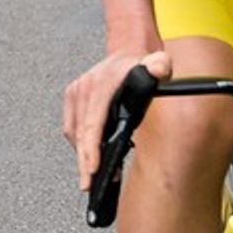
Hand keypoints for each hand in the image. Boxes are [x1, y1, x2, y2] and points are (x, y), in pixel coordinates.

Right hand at [62, 41, 173, 179]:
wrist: (128, 47)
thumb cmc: (141, 62)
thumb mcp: (156, 62)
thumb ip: (159, 65)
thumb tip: (160, 68)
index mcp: (100, 85)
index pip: (92, 123)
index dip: (90, 149)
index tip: (92, 168)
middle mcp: (83, 89)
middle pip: (79, 134)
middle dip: (84, 162)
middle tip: (88, 184)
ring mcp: (76, 94)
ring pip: (74, 133)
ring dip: (83, 154)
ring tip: (96, 173)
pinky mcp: (73, 99)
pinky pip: (72, 128)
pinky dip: (81, 143)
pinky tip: (93, 154)